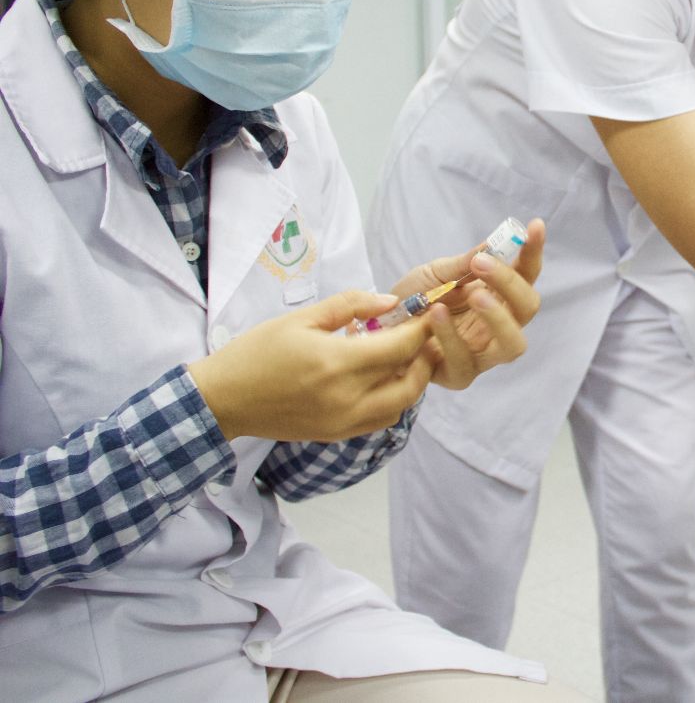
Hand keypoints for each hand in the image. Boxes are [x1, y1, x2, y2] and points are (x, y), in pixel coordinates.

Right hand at [187, 291, 433, 442]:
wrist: (223, 400)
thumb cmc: (257, 353)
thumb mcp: (302, 318)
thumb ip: (351, 305)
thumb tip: (391, 301)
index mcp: (337, 363)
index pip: (401, 347)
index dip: (422, 329)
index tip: (430, 314)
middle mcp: (347, 398)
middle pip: (411, 381)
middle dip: (425, 356)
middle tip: (425, 336)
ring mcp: (344, 422)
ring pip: (401, 405)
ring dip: (412, 381)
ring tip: (406, 357)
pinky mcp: (337, 435)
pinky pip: (381, 420)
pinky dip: (393, 400)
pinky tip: (382, 379)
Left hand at [389, 217, 545, 389]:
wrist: (378, 330)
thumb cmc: (412, 300)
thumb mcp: (435, 274)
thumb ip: (463, 264)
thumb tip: (492, 243)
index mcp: (498, 296)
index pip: (526, 274)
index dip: (533, 251)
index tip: (534, 227)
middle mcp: (498, 325)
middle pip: (528, 308)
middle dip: (511, 283)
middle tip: (483, 264)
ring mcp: (483, 353)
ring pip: (514, 343)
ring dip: (498, 317)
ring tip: (474, 296)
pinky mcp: (460, 374)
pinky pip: (465, 359)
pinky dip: (451, 335)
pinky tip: (436, 314)